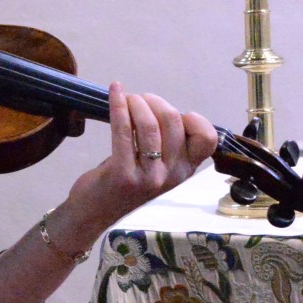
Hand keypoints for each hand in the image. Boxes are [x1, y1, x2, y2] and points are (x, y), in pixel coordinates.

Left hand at [68, 82, 217, 228]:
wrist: (94, 212)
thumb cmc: (125, 182)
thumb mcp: (155, 166)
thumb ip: (166, 144)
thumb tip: (160, 107)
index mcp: (185, 170)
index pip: (207, 139)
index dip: (193, 118)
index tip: (171, 114)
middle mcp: (172, 175)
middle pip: (173, 122)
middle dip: (155, 102)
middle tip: (139, 100)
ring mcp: (149, 176)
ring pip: (149, 125)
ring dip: (136, 103)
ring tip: (126, 98)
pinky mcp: (123, 174)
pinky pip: (123, 130)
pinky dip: (118, 105)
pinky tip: (115, 90)